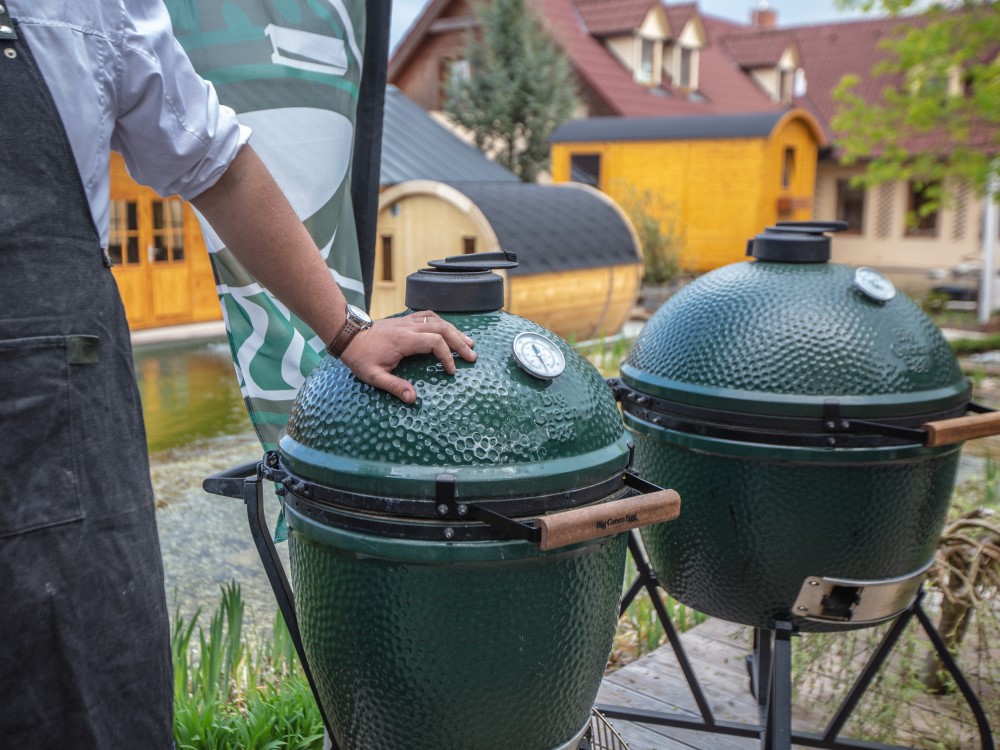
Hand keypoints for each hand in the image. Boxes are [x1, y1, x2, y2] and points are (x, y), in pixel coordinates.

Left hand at [338, 311, 475, 403]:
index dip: (446, 356)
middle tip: (472, 356)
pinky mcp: (406, 320)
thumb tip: (413, 398)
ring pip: (438, 321)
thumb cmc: (360, 357)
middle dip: (459, 342)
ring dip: (455, 331)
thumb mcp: (373, 376)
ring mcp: (408, 321)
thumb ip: (394, 386)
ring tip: (468, 343)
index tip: (450, 371)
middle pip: (442, 328)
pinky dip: (442, 322)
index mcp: (404, 340)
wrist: (349, 336)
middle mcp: (409, 327)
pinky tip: (449, 330)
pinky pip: (429, 316)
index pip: (434, 342)